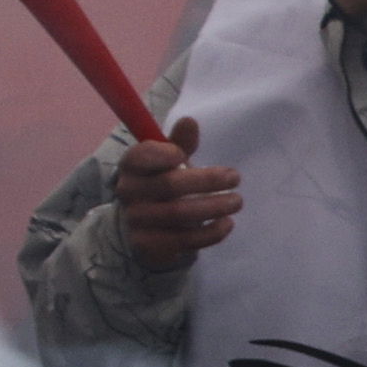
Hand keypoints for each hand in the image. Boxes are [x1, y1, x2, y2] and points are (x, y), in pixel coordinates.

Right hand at [104, 129, 237, 268]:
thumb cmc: (160, 182)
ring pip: (181, 213)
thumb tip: (190, 122)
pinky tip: (227, 223)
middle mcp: (129, 192)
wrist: (141, 226)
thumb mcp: (166, 160)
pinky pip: (185, 239)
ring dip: (215, 206)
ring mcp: (138, 220)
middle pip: (171, 184)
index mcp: (132, 165)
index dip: (166, 153)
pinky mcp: (150, 245)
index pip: (143, 155)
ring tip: (237, 201)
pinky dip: (211, 232)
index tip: (185, 155)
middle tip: (235, 178)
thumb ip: (179, 142)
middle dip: (208, 180)